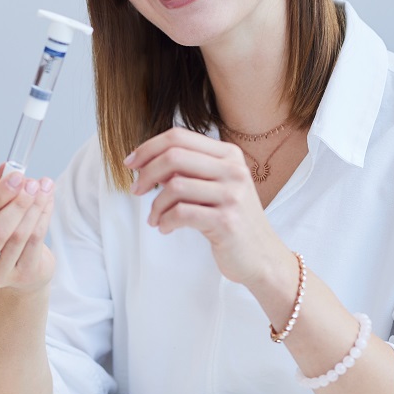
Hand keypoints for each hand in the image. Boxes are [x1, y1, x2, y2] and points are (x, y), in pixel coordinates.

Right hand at [0, 170, 55, 292]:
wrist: (21, 274)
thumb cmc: (4, 240)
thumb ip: (0, 195)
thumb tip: (7, 167)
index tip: (17, 176)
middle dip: (18, 203)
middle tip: (33, 184)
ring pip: (20, 235)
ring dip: (35, 207)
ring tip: (45, 188)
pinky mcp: (23, 276)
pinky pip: (35, 242)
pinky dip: (43, 218)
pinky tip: (48, 203)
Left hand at [125, 128, 281, 286]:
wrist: (262, 256)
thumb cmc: (232, 220)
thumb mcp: (217, 186)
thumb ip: (190, 170)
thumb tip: (148, 162)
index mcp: (229, 155)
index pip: (179, 137)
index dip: (148, 148)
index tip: (131, 163)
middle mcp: (233, 170)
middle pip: (174, 156)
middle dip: (146, 174)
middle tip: (136, 190)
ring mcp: (232, 195)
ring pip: (175, 186)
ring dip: (155, 205)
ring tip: (154, 218)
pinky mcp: (227, 221)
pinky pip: (181, 213)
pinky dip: (165, 221)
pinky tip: (165, 228)